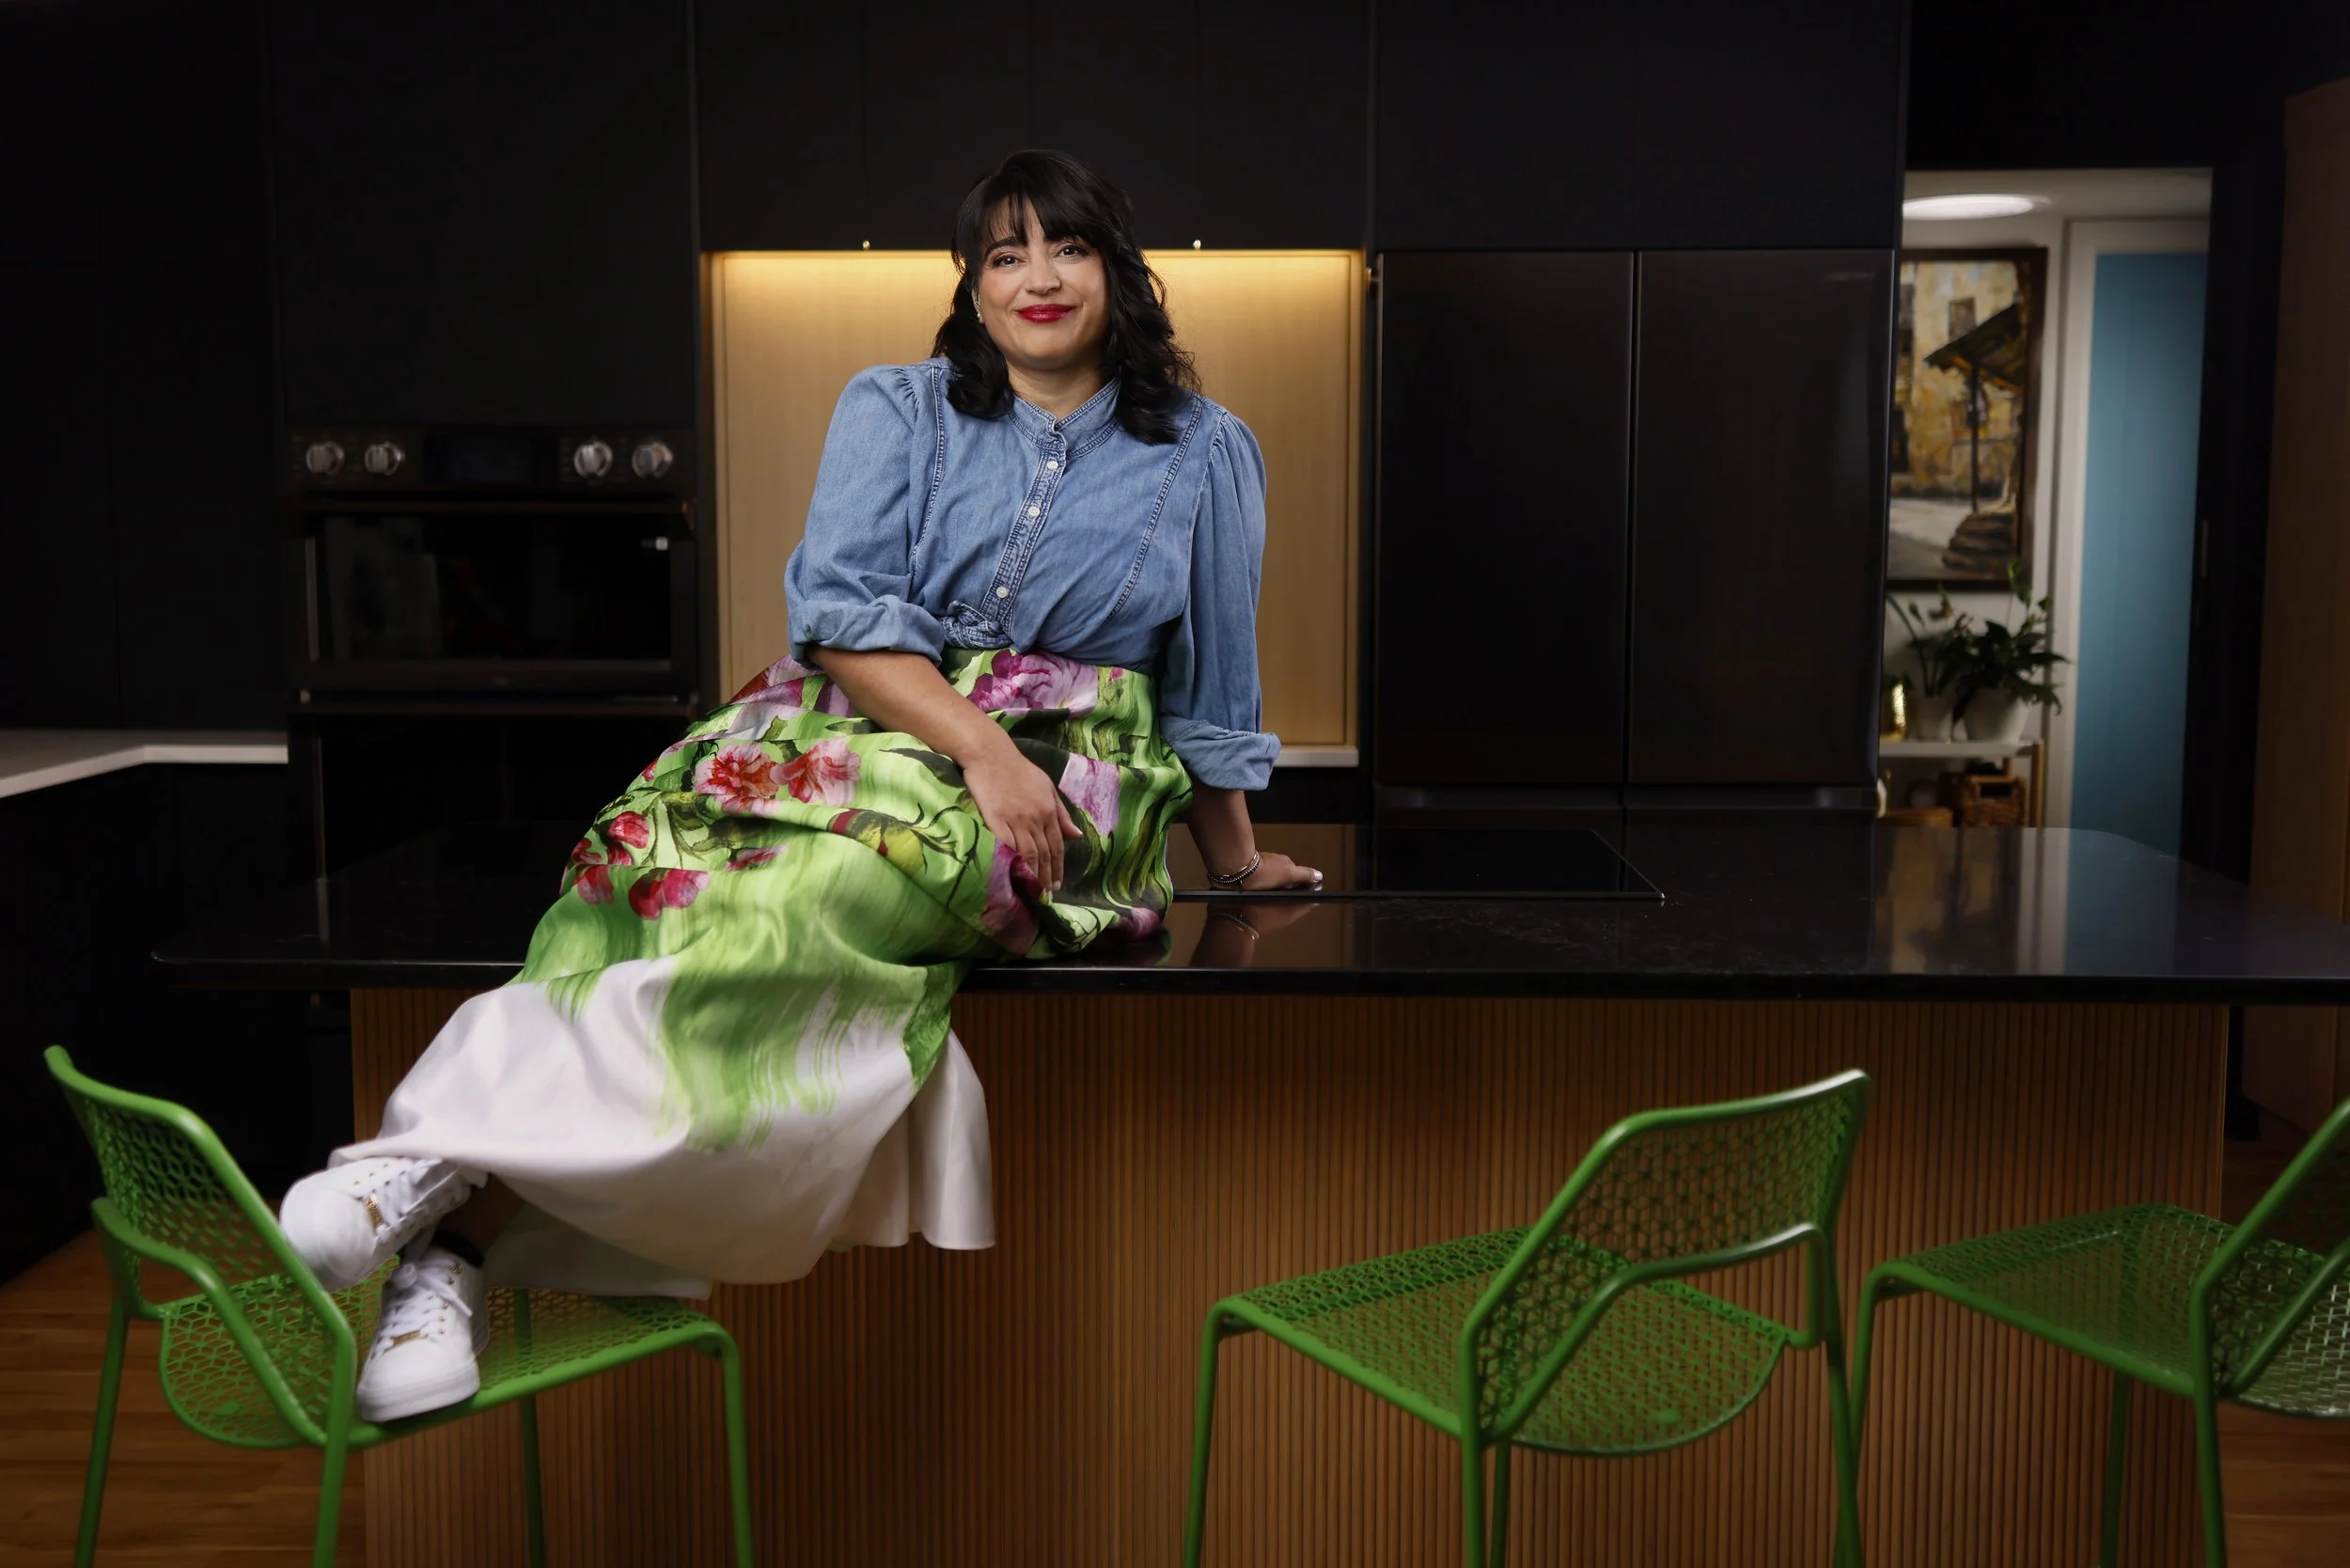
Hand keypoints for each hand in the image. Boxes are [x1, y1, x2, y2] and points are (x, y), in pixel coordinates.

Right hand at [963, 744, 1080, 890]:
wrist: (990, 756)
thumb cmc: (1018, 769)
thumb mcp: (1047, 786)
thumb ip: (1061, 813)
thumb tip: (1076, 835)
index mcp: (1049, 810)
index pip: (1057, 845)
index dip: (1058, 866)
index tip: (1058, 882)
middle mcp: (1036, 818)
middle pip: (1044, 853)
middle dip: (1048, 875)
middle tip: (1048, 893)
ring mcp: (1016, 821)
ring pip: (1029, 854)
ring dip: (1034, 874)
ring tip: (1036, 890)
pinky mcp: (996, 821)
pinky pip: (1008, 847)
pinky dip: (1014, 862)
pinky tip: (1017, 875)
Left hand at [1240, 851, 1321, 891]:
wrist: (1240, 870)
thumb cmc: (1265, 872)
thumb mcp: (1289, 874)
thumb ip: (1304, 875)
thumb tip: (1319, 875)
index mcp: (1286, 862)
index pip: (1296, 874)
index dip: (1297, 885)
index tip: (1294, 894)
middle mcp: (1275, 861)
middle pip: (1284, 876)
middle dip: (1283, 886)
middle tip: (1280, 896)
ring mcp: (1262, 865)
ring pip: (1271, 878)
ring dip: (1271, 886)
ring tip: (1267, 895)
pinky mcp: (1250, 871)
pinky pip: (1259, 880)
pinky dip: (1260, 885)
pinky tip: (1257, 892)